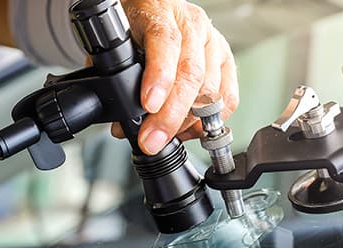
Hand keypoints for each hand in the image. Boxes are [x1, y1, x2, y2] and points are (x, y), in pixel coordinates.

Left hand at [113, 0, 238, 153]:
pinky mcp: (225, 60)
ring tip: (165, 136)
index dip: (159, 76)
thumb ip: (114, 74)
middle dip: (170, 115)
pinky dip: (210, 121)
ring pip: (210, 89)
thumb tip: (123, 124)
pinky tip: (190, 129)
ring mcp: (212, 42)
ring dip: (187, 122)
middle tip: (152, 140)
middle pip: (191, 73)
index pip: (165, 42)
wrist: (153, 8)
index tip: (148, 105)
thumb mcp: (117, 40)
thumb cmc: (134, 23)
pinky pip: (228, 98)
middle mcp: (191, 25)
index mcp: (160, 11)